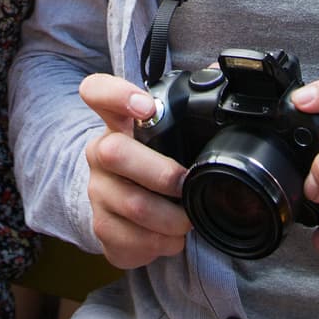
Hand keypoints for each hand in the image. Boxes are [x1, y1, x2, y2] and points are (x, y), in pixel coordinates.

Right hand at [79, 74, 191, 268]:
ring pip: (132, 205)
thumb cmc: (152, 165)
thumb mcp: (165, 136)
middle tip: (184, 183)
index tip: (145, 107)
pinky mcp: (100, 226)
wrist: (119, 208)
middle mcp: (99, 153)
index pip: (97, 92)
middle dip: (160, 173)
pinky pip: (131, 239)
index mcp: (117, 123)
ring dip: (170, 218)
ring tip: (186, 221)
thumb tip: (221, 74)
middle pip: (114, 153)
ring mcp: (97, 191)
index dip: (116, 94)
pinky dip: (159, 244)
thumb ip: (185, 110)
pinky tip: (168, 238)